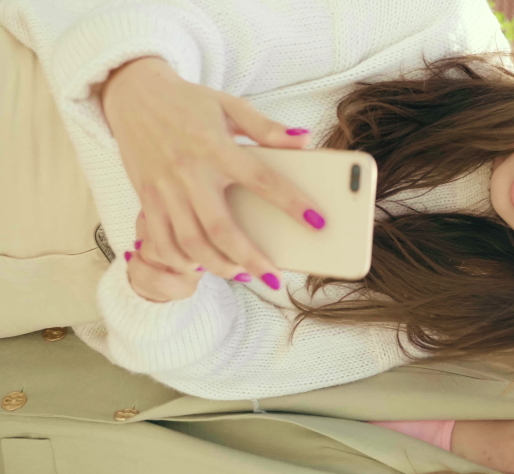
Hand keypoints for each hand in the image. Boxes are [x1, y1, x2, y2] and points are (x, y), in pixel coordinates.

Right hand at [102, 57, 325, 291]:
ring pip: (191, 242)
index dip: (291, 202)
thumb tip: (303, 141)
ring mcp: (165, 189)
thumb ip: (267, 127)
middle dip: (250, 258)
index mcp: (216, 147)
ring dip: (218, 265)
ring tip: (243, 274)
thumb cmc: (189, 102)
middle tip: (273, 277)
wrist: (133, 94)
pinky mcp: (146, 199)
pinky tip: (202, 265)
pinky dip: (181, 259)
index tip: (317, 222)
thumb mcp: (230, 105)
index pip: (261, 179)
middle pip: (221, 228)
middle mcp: (189, 172)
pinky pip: (161, 240)